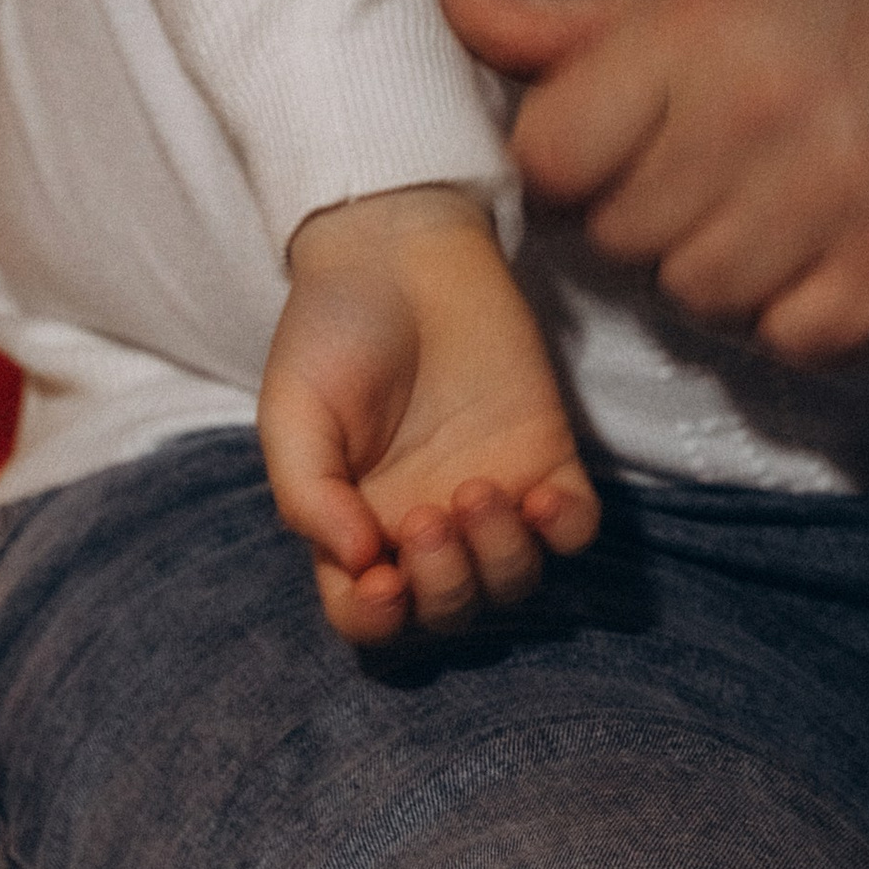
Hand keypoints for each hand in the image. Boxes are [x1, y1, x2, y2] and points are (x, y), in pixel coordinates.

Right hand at [260, 187, 597, 648]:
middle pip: (446, 612)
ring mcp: (490, 494)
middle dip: (443, 587)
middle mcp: (425, 523)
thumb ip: (307, 493)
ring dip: (498, 560)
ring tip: (477, 491)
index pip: (366, 616)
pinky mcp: (546, 456)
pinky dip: (565, 533)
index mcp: (357, 523)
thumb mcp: (292, 408)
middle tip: (428, 517)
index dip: (375, 621)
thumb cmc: (332, 327)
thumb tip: (357, 564)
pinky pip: (575, 532)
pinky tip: (540, 495)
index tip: (382, 578)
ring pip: (513, 584)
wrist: (397, 248)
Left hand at [444, 0, 868, 367]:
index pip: (552, 156)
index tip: (600, 140)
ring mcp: (843, 206)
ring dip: (706, 266)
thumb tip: (454, 14)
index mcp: (699, 34)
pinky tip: (809, 248)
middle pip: (619, 236)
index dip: (561, 159)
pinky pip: (792, 339)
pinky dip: (786, 310)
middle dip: (634, 210)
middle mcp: (765, 123)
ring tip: (753, 203)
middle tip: (691, 166)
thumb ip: (577, 23)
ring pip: (696, 297)